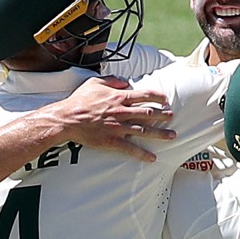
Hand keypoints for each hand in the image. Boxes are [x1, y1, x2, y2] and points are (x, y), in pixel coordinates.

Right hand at [42, 76, 175, 161]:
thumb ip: (112, 81)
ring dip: (160, 134)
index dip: (157, 97)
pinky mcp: (112, 141)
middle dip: (163, 115)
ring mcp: (118, 127)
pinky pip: (131, 149)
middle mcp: (121, 112)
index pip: (143, 95)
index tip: (166, 99)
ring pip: (144, 131)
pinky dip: (143, 154)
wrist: (67, 119)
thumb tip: (124, 82)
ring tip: (172, 136)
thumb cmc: (79, 101)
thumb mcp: (95, 83)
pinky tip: (153, 158)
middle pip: (148, 113)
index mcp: (118, 97)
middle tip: (172, 117)